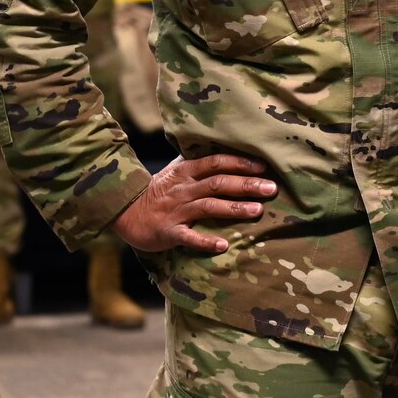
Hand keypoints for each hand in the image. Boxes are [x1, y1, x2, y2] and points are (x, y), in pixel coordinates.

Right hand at [113, 154, 275, 253]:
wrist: (125, 212)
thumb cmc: (157, 192)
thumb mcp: (175, 172)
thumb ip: (197, 163)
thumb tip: (225, 152)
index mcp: (186, 172)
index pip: (216, 162)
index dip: (240, 163)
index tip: (263, 166)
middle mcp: (184, 189)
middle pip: (218, 183)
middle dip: (246, 185)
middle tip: (272, 188)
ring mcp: (177, 210)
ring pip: (209, 207)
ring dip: (234, 208)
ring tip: (258, 211)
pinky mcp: (169, 232)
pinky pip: (189, 237)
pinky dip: (206, 242)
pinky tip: (223, 246)